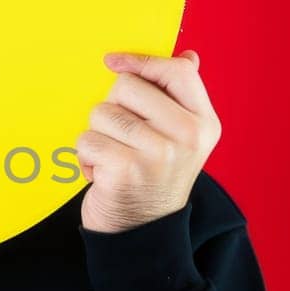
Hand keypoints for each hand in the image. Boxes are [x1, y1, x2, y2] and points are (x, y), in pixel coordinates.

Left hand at [77, 50, 221, 232]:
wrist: (143, 234)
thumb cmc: (154, 179)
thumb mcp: (180, 139)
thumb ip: (180, 98)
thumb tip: (187, 56)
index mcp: (204, 124)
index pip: (177, 72)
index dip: (141, 62)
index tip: (113, 62)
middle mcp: (187, 137)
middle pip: (127, 86)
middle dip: (113, 108)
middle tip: (123, 139)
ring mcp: (158, 153)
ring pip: (101, 113)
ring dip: (97, 136)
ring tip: (114, 158)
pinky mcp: (125, 169)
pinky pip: (86, 140)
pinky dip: (86, 158)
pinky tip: (103, 175)